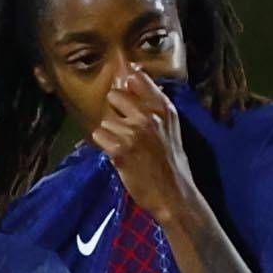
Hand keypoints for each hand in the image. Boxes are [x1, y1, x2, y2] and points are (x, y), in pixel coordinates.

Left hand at [85, 58, 195, 222]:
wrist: (174, 194)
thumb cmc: (171, 162)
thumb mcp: (170, 128)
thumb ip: (153, 105)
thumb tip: (132, 78)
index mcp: (164, 109)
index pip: (138, 78)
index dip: (126, 82)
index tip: (124, 86)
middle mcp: (149, 116)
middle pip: (114, 95)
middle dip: (114, 110)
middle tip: (123, 127)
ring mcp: (134, 132)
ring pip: (105, 119)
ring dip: (109, 132)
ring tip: (124, 146)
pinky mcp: (120, 149)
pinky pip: (98, 135)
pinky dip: (104, 145)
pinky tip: (117, 154)